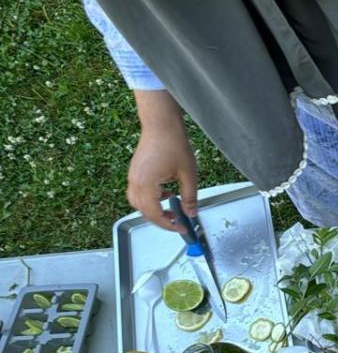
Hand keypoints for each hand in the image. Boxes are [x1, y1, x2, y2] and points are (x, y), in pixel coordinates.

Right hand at [127, 94, 197, 231]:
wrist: (161, 124)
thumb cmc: (174, 144)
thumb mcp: (188, 174)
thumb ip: (190, 197)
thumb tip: (191, 213)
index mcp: (146, 185)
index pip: (154, 214)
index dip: (168, 224)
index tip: (181, 228)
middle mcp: (135, 182)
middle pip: (143, 211)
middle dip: (160, 219)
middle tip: (177, 221)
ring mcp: (132, 176)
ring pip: (138, 203)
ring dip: (154, 209)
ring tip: (172, 208)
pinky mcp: (135, 172)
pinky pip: (138, 192)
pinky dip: (150, 198)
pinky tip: (166, 193)